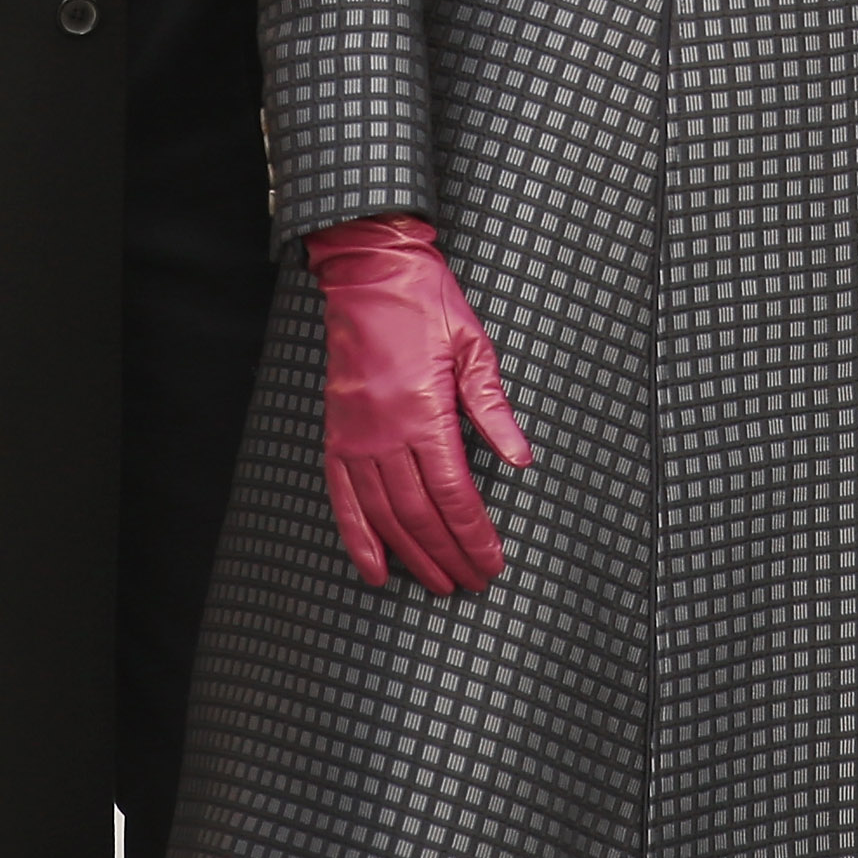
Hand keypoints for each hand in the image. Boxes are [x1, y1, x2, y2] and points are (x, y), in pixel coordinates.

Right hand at [308, 211, 530, 595]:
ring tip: (438, 582)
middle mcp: (386, 432)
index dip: (474, 534)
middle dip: (450, 554)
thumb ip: (492, 409)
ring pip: (385, 515)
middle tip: (473, 582)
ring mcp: (356, 437)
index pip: (453, 493)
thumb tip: (520, 458)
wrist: (370, 274)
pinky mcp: (337, 434)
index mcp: (424, 411)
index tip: (492, 561)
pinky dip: (358, 539)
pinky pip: (343, 499)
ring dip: (413, 556)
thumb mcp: (473, 348)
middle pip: (421, 514)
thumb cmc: (426, 306)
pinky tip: (375, 570)